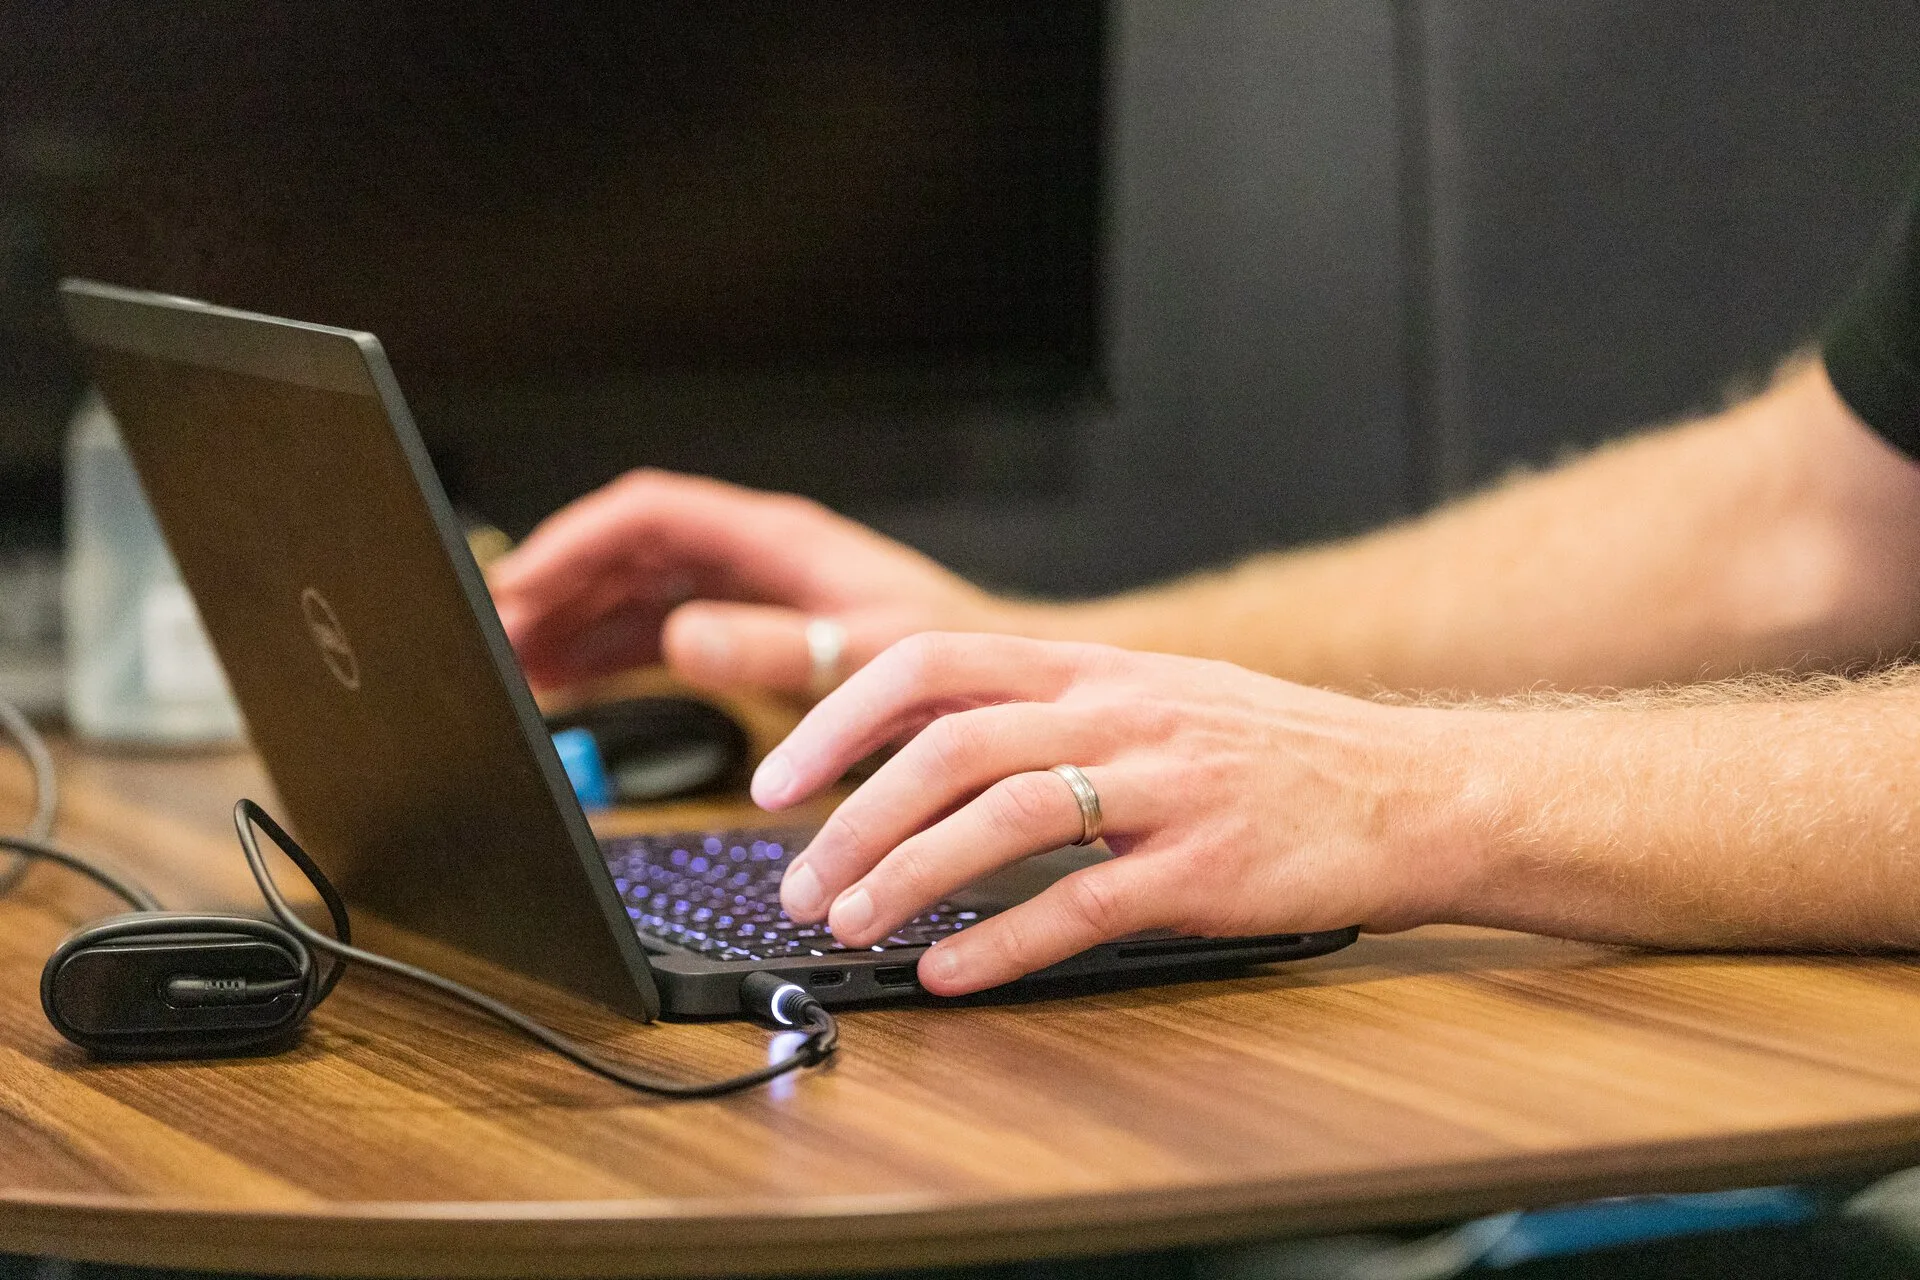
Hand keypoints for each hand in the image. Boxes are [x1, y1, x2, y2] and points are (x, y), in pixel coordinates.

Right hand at [490, 469, 1031, 692]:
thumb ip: (772, 648)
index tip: (520, 585)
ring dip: (571, 624)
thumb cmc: (952, 659)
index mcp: (774, 538)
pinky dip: (607, 655)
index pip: (649, 515)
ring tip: (511, 668)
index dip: (576, 543)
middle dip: (556, 586)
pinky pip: (657, 632)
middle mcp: (753, 555)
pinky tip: (566, 686)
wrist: (999, 686)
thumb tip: (681, 639)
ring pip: (634, 593)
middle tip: (494, 639)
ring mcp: (748, 590)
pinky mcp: (752, 630)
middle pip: (627, 552)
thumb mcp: (861, 656)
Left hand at [754, 633, 1485, 994]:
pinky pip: (1085, 905)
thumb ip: (1049, 707)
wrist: (1415, 789)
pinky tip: (950, 973)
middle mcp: (1122, 713)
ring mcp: (1169, 788)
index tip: (779, 777)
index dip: (841, 717)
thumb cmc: (1276, 750)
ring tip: (853, 926)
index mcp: (1096, 668)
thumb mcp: (1157, 694)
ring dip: (911, 875)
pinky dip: (1003, 943)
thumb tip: (923, 738)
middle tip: (799, 883)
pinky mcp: (1209, 868)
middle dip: (854, 816)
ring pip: (1008, 817)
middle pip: (953, 745)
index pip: (935, 664)